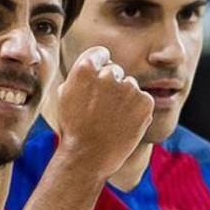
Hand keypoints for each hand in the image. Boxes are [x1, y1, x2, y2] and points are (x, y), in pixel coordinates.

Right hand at [54, 46, 153, 178]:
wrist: (89, 156)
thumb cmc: (73, 128)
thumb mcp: (65, 96)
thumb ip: (80, 76)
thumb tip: (94, 64)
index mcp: (85, 68)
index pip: (100, 54)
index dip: (99, 66)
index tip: (99, 80)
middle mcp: (109, 74)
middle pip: (115, 71)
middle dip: (111, 85)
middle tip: (102, 109)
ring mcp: (129, 87)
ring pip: (130, 86)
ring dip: (124, 98)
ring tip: (112, 120)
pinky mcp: (145, 101)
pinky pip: (143, 99)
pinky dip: (137, 110)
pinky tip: (124, 124)